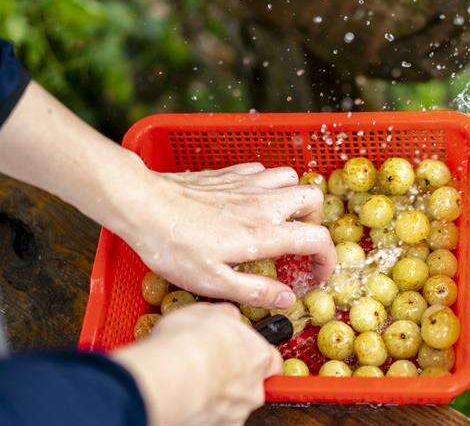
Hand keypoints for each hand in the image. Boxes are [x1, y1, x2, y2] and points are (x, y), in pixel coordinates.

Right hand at [112, 303, 280, 425]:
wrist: (170, 377)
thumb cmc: (191, 343)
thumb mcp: (210, 312)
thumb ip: (225, 316)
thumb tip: (227, 314)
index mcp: (259, 356)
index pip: (271, 359)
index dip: (255, 354)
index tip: (243, 351)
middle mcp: (253, 388)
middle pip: (251, 383)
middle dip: (234, 376)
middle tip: (212, 366)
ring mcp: (235, 411)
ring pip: (231, 403)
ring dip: (217, 394)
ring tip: (193, 382)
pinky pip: (213, 417)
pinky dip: (203, 409)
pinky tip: (187, 397)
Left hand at [119, 160, 334, 308]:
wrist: (142, 205)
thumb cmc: (174, 246)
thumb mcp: (212, 282)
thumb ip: (255, 290)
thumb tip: (288, 298)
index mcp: (263, 233)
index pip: (317, 238)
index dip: (327, 258)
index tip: (317, 274)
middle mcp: (263, 203)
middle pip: (313, 197)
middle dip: (315, 221)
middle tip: (298, 242)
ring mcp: (247, 183)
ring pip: (291, 177)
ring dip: (294, 197)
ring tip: (279, 220)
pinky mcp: (229, 173)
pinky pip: (263, 171)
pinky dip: (268, 185)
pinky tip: (250, 202)